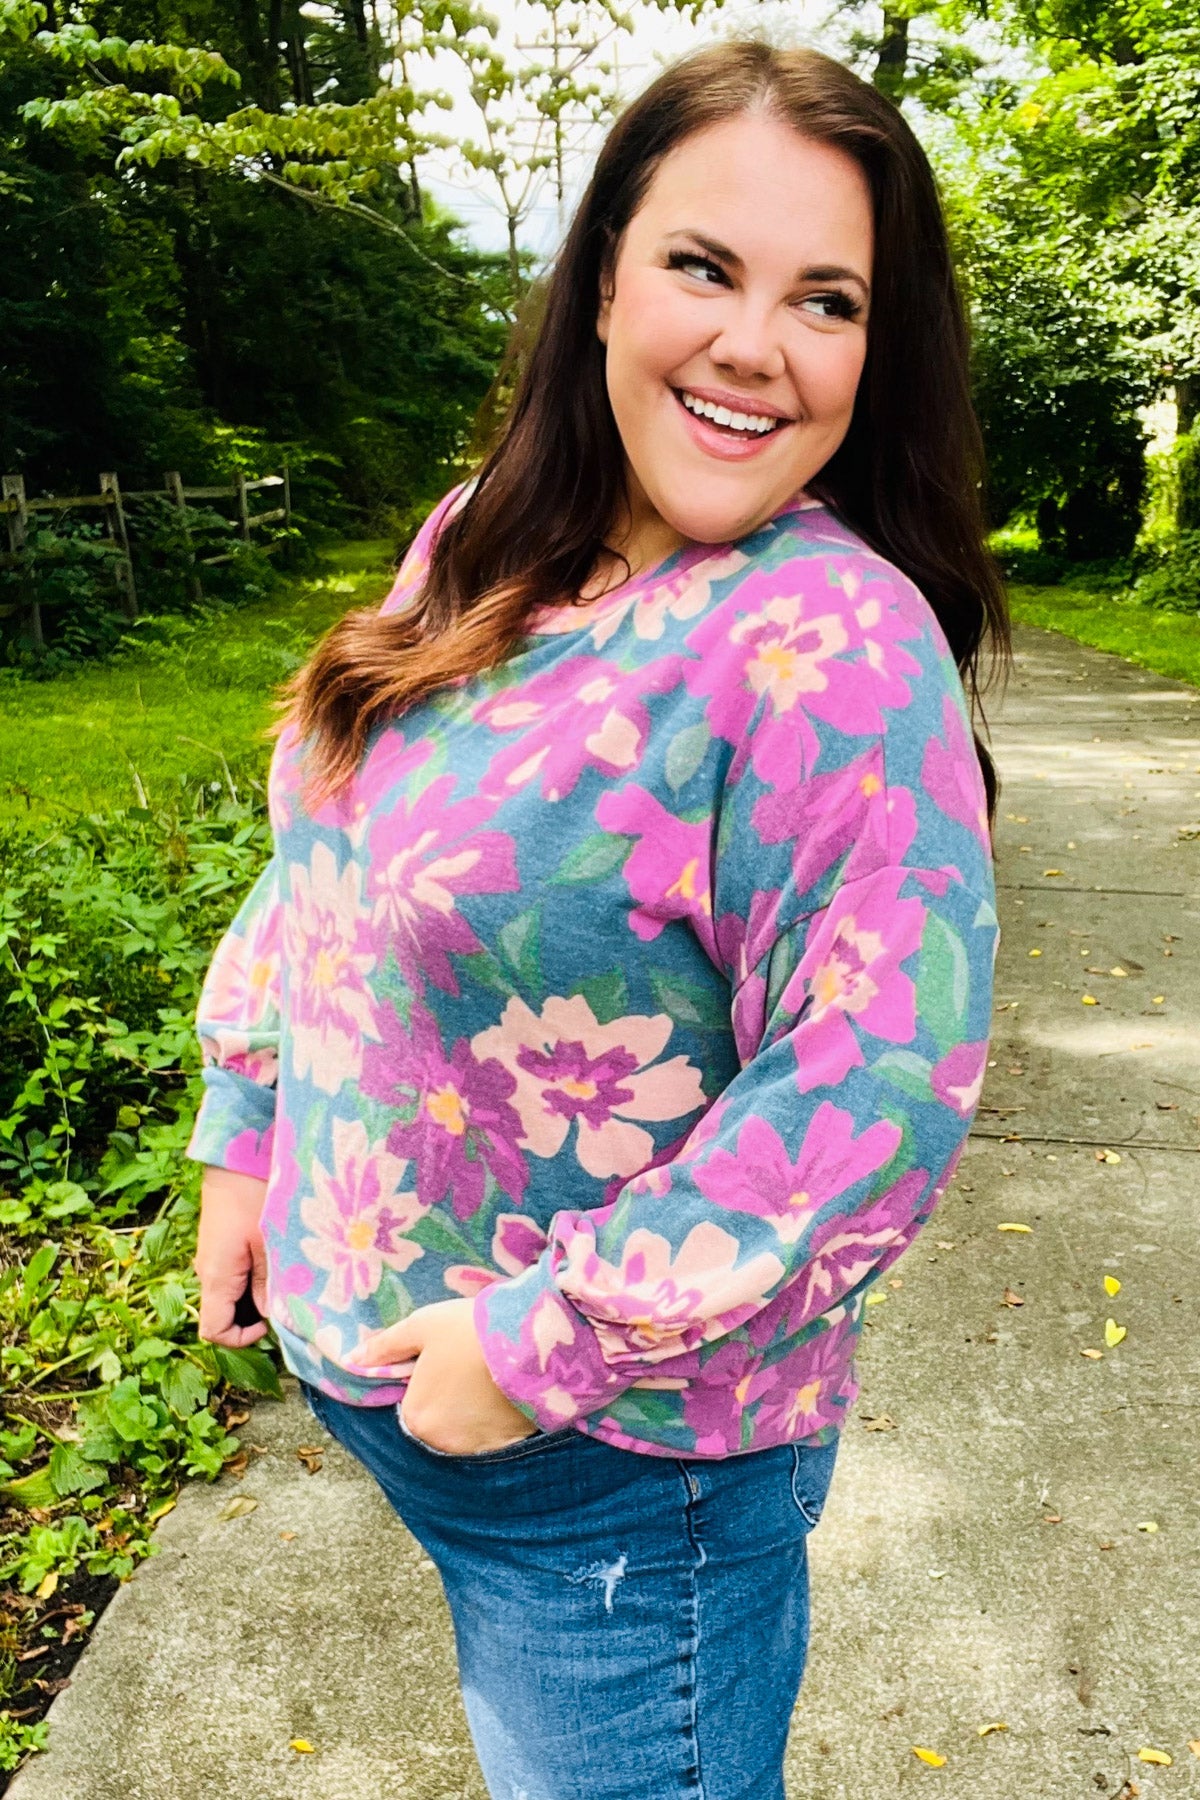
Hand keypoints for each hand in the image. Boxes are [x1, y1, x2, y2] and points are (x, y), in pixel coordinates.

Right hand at [194, 1166, 268, 1346]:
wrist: (235, 1156)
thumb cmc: (253, 1195)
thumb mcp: (269, 1243)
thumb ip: (268, 1284)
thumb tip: (271, 1316)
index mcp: (217, 1277)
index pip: (214, 1331)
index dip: (240, 1338)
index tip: (270, 1324)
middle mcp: (208, 1272)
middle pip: (223, 1313)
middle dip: (253, 1316)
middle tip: (286, 1299)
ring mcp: (213, 1257)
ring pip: (230, 1293)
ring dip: (255, 1295)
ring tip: (285, 1277)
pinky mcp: (220, 1244)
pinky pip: (233, 1274)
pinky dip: (252, 1277)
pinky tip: (276, 1259)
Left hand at [357, 1298, 536, 1455]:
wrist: (533, 1340)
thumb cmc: (470, 1330)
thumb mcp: (422, 1326)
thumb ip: (385, 1346)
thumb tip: (353, 1358)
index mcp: (415, 1416)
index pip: (411, 1405)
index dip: (426, 1382)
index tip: (446, 1363)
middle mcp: (440, 1442)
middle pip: (438, 1421)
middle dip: (449, 1400)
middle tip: (469, 1369)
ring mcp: (476, 1448)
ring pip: (466, 1431)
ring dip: (473, 1414)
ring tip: (489, 1380)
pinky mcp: (507, 1447)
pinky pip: (493, 1437)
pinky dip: (496, 1422)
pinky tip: (506, 1396)